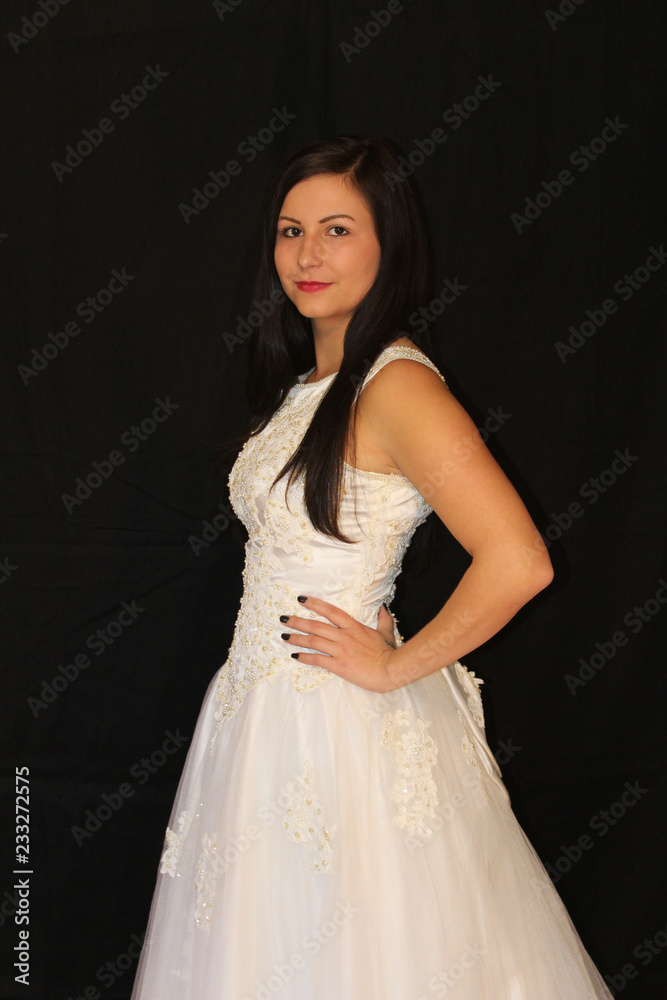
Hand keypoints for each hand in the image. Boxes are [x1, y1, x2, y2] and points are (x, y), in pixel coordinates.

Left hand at [279, 596, 400, 693]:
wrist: (391, 669)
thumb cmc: (389, 652)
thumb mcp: (386, 632)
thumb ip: (383, 619)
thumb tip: (383, 607)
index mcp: (354, 626)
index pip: (330, 611)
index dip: (314, 604)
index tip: (301, 599)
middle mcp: (344, 636)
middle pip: (316, 626)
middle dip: (298, 622)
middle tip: (283, 619)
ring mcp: (340, 650)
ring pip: (313, 641)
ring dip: (297, 638)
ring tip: (284, 636)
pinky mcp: (338, 665)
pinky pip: (317, 660)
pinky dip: (304, 657)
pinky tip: (295, 656)